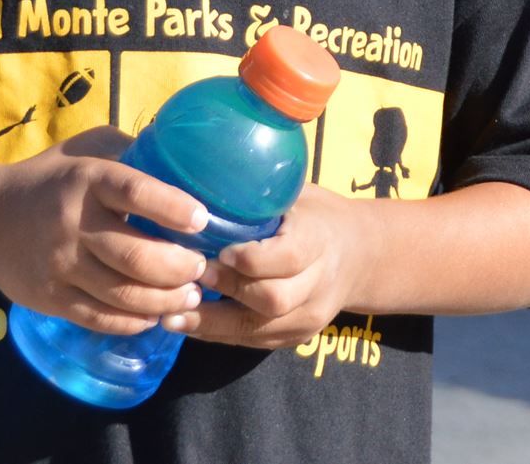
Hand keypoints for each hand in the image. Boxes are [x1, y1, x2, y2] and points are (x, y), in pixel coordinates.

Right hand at [0, 126, 208, 334]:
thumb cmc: (51, 180)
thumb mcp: (86, 150)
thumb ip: (131, 153)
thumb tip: (185, 159)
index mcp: (87, 180)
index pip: (136, 193)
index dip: (174, 208)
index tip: (202, 220)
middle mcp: (73, 223)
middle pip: (136, 257)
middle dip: (180, 268)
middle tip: (203, 269)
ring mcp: (60, 265)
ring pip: (123, 294)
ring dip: (166, 300)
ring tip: (190, 296)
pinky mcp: (50, 298)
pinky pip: (99, 318)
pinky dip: (133, 322)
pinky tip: (154, 315)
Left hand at [185, 186, 375, 348]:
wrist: (359, 256)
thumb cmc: (316, 216)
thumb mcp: (297, 196)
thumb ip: (259, 199)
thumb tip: (199, 187)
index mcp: (321, 239)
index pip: (289, 257)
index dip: (250, 259)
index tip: (216, 251)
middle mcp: (320, 283)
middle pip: (272, 299)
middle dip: (226, 291)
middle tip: (186, 281)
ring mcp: (309, 317)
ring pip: (258, 328)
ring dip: (211, 323)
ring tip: (170, 314)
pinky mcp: (296, 338)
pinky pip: (253, 342)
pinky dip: (218, 334)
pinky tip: (188, 324)